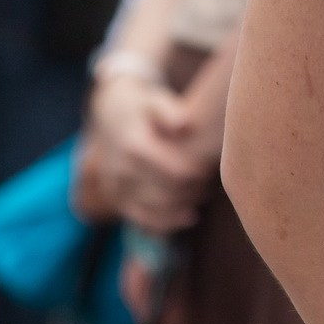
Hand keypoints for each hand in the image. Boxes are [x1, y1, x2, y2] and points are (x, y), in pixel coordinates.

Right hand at [84, 72, 213, 234]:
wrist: (111, 115)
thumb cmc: (143, 107)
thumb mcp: (154, 100)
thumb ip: (169, 110)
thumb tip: (185, 124)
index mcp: (133, 145)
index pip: (173, 170)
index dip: (197, 172)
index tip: (212, 166)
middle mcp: (121, 170)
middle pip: (166, 193)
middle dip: (193, 190)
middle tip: (212, 182)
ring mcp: (116, 188)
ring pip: (155, 210)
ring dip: (183, 207)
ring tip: (204, 194)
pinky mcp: (118, 199)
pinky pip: (142, 220)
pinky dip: (167, 223)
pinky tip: (190, 216)